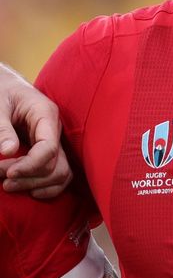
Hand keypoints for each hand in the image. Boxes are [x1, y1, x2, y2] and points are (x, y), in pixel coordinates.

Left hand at [0, 66, 70, 198]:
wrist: (5, 86)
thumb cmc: (1, 92)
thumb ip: (2, 128)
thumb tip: (9, 152)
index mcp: (45, 114)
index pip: (49, 147)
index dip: (30, 165)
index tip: (7, 173)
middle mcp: (54, 130)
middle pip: (56, 165)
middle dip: (29, 177)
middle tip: (0, 179)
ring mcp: (55, 141)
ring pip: (61, 173)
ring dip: (36, 184)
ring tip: (8, 185)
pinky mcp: (49, 151)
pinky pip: (60, 174)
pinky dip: (48, 187)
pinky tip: (30, 192)